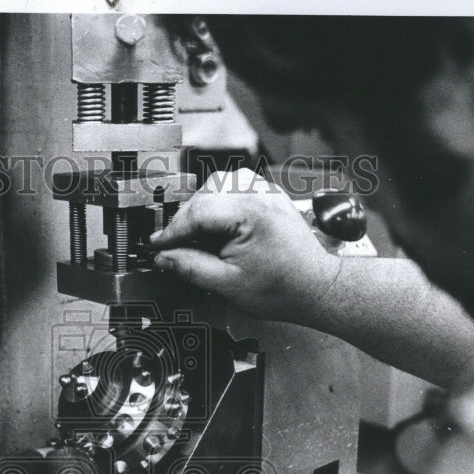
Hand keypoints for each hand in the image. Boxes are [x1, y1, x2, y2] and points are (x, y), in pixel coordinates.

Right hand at [150, 168, 340, 323]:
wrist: (316, 288)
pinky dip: (219, 202)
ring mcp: (266, 192)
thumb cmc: (283, 289)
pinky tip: (215, 223)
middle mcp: (259, 194)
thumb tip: (163, 258)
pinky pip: (235, 187)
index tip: (157, 245)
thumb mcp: (228, 285)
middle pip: (205, 192)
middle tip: (173, 245)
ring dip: (201, 207)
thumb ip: (191, 268)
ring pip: (218, 185)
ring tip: (194, 235)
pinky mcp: (269, 196)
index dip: (172, 230)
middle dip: (185, 219)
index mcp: (250, 213)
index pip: (197, 211)